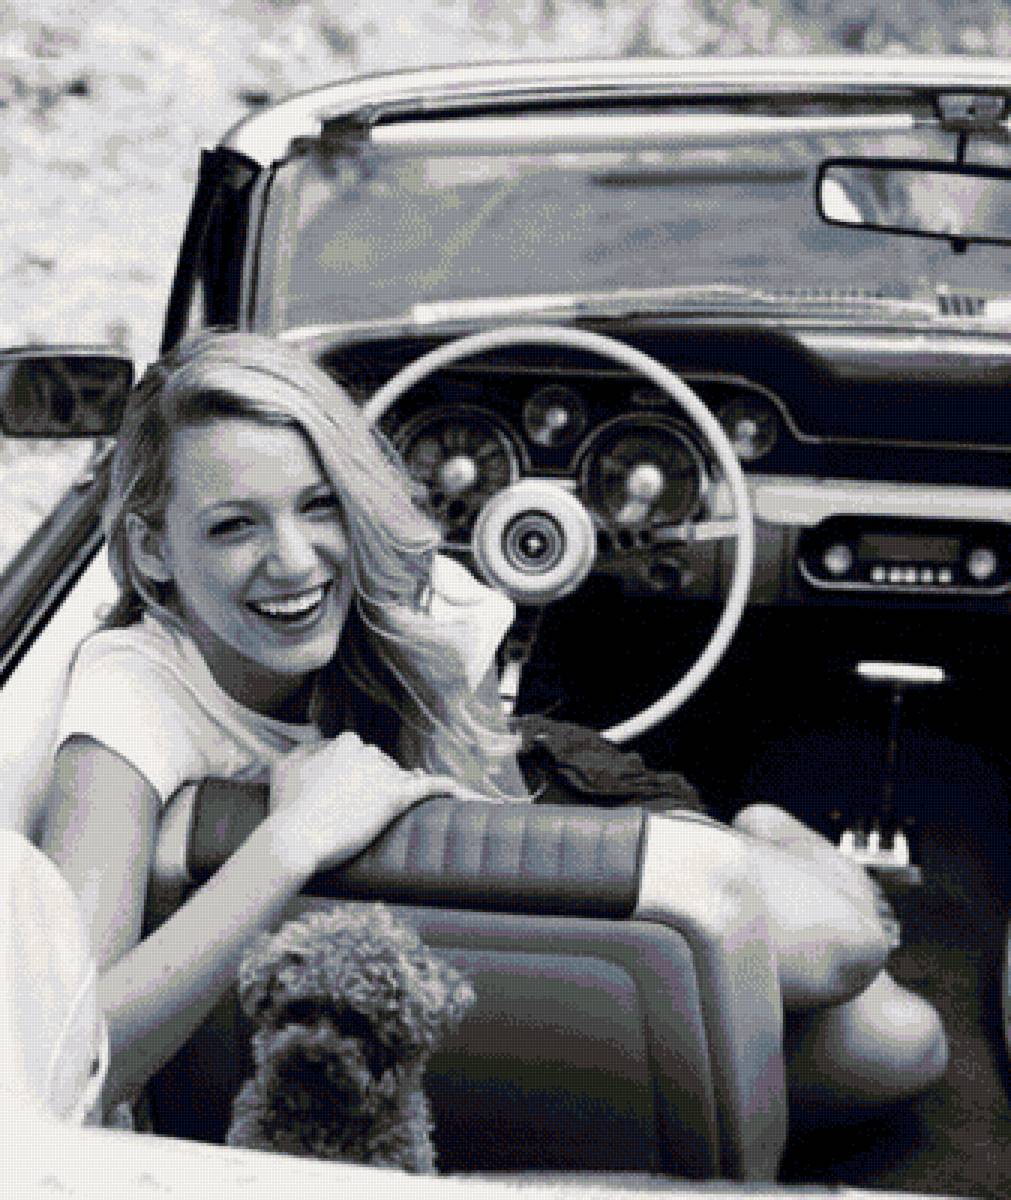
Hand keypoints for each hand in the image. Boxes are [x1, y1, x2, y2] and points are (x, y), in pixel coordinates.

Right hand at [267, 732, 482, 878]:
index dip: (356, 779)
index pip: (361, 756)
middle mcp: (368, 751)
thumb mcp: (285, 767)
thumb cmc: (285, 808)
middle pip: (383, 767)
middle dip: (374, 788)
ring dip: (393, 797)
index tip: (347, 797)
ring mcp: (384, 773)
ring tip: (371, 820)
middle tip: (352, 816)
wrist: (295, 838)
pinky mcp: (396, 797)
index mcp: (345, 743)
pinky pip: (430, 787)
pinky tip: (470, 795)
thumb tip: (320, 746)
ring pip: (400, 780)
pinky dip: (451, 790)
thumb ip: (308, 751)